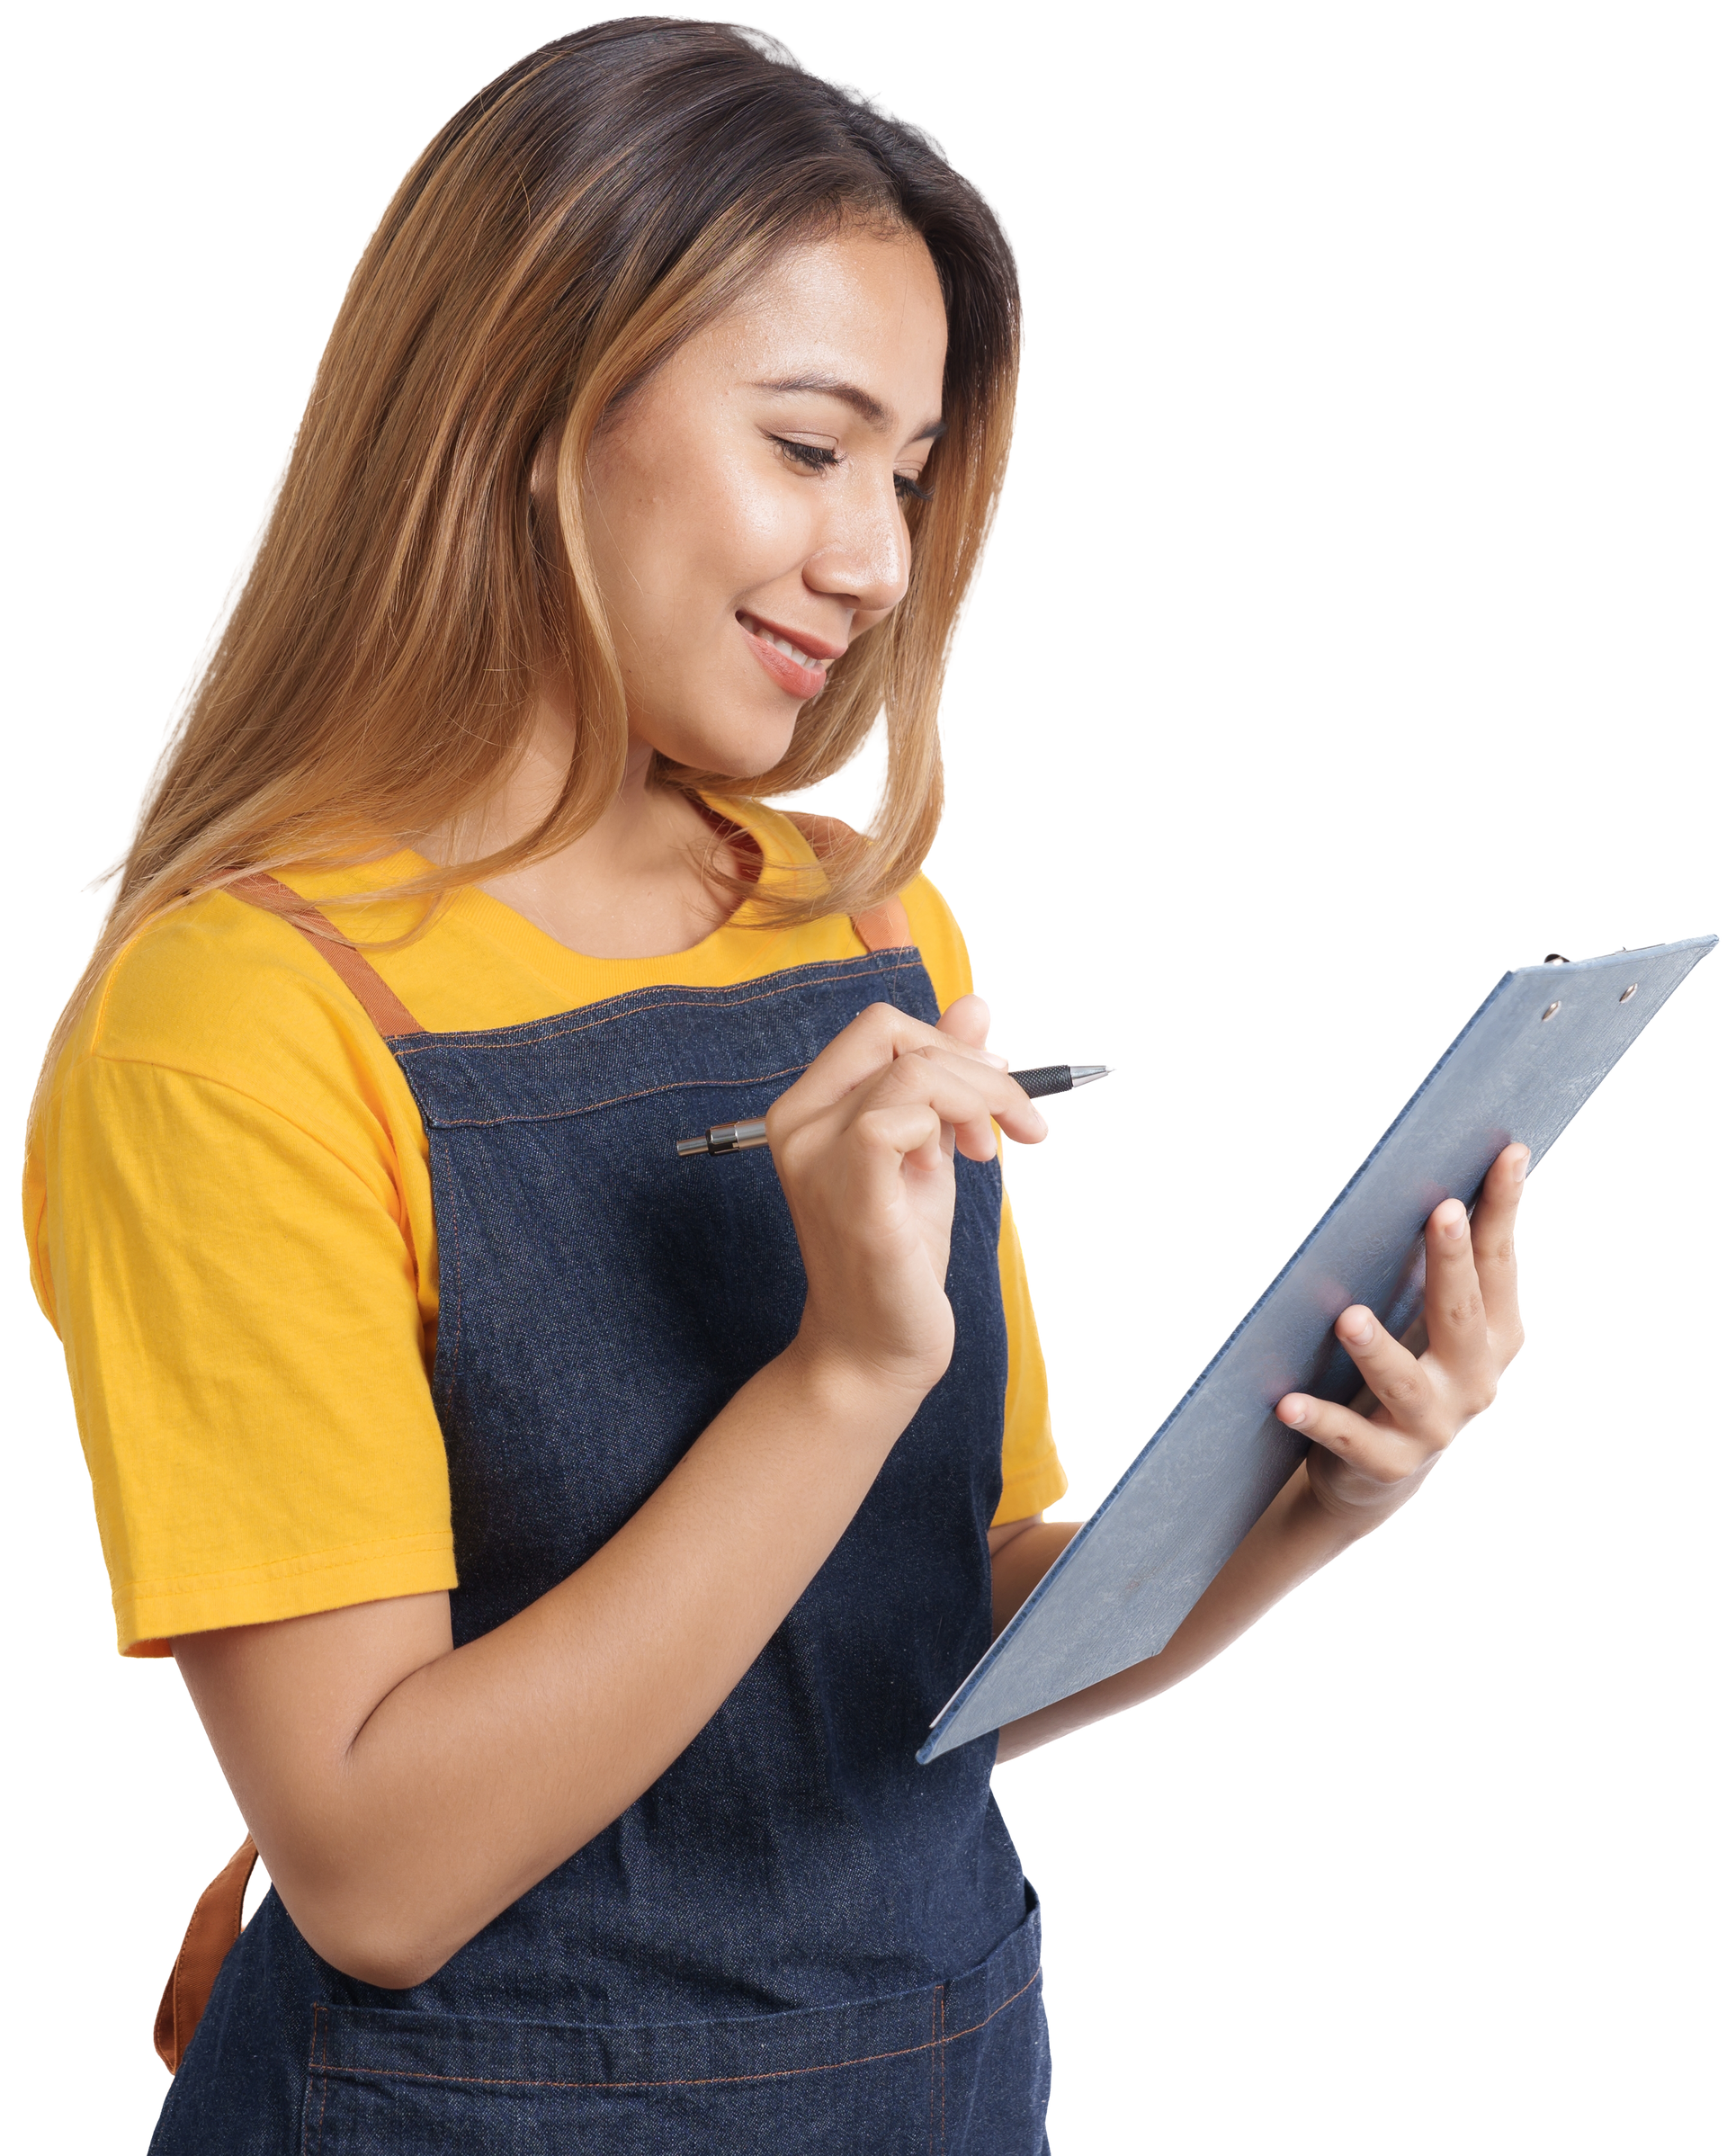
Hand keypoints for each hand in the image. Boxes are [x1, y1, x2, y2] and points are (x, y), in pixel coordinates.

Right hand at [768, 994, 1048, 1394]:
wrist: (875, 1350)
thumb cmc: (898, 1258)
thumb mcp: (930, 1151)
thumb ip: (946, 1079)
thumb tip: (976, 1005)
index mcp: (807, 1108)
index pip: (878, 1027)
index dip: (948, 1043)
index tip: (996, 1087)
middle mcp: (797, 1123)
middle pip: (891, 1031)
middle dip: (972, 1065)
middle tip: (1014, 1119)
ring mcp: (815, 1155)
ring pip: (913, 1069)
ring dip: (981, 1099)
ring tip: (996, 1151)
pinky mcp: (851, 1190)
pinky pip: (903, 1115)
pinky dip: (951, 1127)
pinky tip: (962, 1166)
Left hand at [1275, 1142, 1530, 1516]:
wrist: (1379, 1473)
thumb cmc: (1410, 1368)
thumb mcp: (1434, 1321)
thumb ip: (1440, 1266)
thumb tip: (1427, 1175)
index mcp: (1496, 1336)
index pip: (1500, 1263)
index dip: (1503, 1209)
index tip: (1507, 1154)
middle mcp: (1476, 1380)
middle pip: (1462, 1315)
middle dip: (1450, 1262)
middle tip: (1441, 1212)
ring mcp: (1435, 1425)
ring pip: (1405, 1382)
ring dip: (1376, 1350)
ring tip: (1348, 1317)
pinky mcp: (1389, 1463)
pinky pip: (1351, 1439)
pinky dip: (1319, 1419)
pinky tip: (1286, 1402)